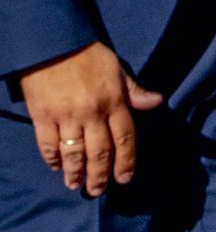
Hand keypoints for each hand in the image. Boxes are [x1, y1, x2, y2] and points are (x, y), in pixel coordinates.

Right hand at [20, 41, 162, 196]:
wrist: (53, 41)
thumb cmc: (88, 54)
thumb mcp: (117, 69)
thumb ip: (134, 91)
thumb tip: (157, 102)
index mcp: (114, 101)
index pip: (124, 139)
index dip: (125, 162)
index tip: (124, 178)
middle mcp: (92, 112)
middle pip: (99, 152)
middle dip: (100, 175)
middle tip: (97, 190)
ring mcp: (66, 115)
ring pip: (74, 153)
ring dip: (76, 173)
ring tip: (76, 185)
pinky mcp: (42, 115)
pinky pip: (48, 144)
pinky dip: (52, 158)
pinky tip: (56, 166)